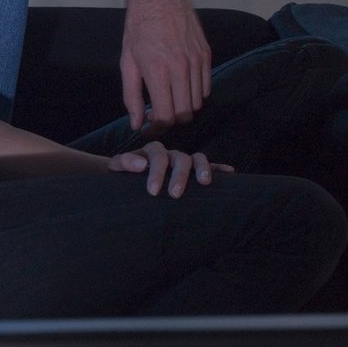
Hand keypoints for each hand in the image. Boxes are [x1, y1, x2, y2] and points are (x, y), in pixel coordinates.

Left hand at [107, 141, 230, 197]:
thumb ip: (123, 163)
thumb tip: (142, 165)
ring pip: (197, 158)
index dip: (156, 172)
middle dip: (179, 176)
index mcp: (152, 151)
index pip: (157, 156)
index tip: (153, 191)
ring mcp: (183, 161)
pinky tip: (231, 171)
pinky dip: (219, 168)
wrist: (127, 176)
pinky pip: (210, 166)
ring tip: (205, 183)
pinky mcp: (193, 171)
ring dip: (203, 168)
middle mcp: (170, 154)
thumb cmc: (123, 174)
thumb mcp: (117, 167)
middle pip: (180, 158)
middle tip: (174, 194)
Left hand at [116, 0, 211, 131]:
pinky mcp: (207, 55)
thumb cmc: (139, 28)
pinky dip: (195, 94)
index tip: (148, 128)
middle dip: (170, 120)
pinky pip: (206, 86)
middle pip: (185, 114)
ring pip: (198, 102)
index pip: (166, 116)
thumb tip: (136, 123)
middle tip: (157, 116)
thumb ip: (132, 95)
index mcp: (158, 72)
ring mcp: (198, 62)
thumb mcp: (127, 62)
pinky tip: (180, 86)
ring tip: (168, 100)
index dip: (156, 128)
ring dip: (183, 107)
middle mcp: (182, 69)